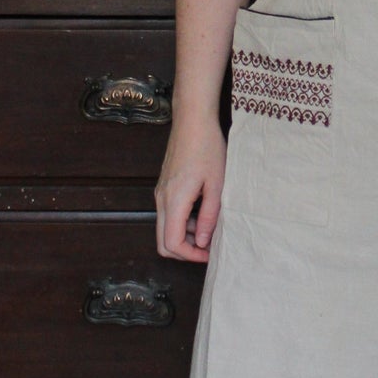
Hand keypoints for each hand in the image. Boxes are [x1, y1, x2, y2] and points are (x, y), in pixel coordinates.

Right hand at [154, 118, 226, 262]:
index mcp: (174, 200)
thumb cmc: (207, 148)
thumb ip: (210, 216)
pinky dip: (183, 222)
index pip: (171, 243)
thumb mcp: (217, 185)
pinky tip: (203, 213)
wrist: (193, 121)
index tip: (209, 254)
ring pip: (165, 229)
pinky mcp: (164, 188)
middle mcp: (162, 199)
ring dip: (186, 236)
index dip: (190, 255)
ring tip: (211, 227)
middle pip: (162, 242)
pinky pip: (168, 215)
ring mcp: (161, 194)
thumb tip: (204, 242)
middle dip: (185, 251)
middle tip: (209, 248)